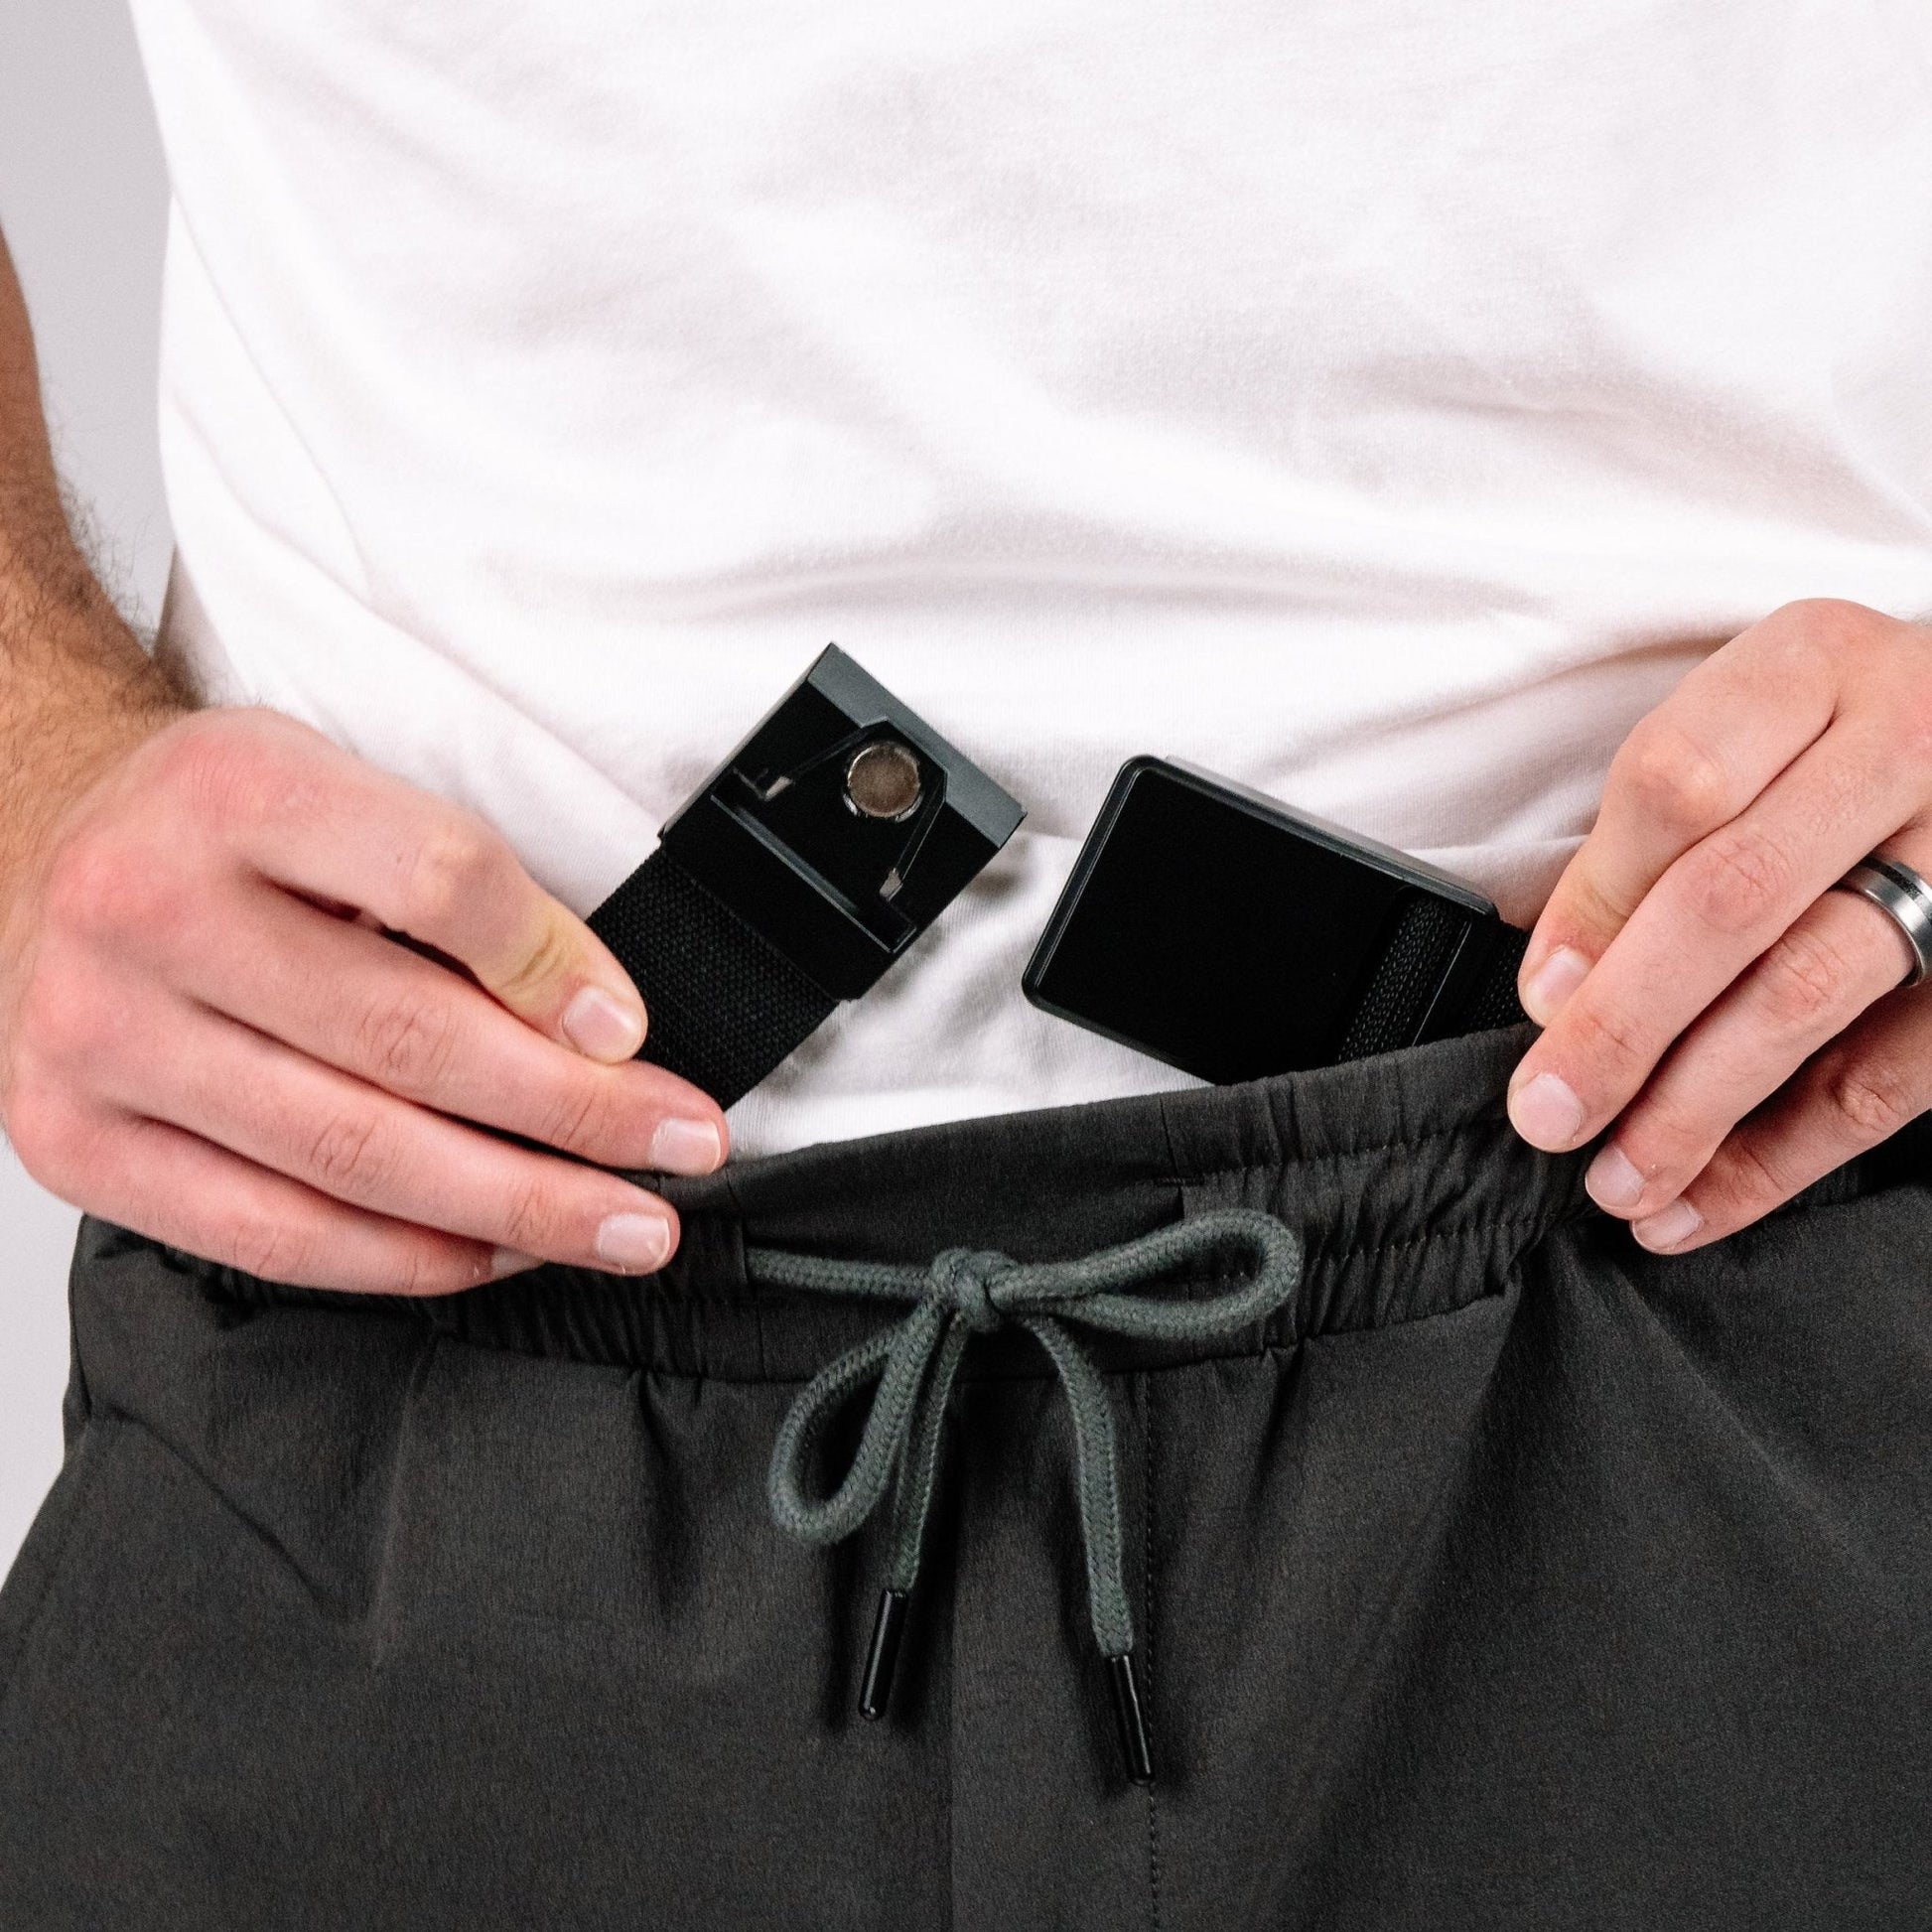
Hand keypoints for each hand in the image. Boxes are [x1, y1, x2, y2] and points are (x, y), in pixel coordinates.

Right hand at [0, 706, 727, 1293]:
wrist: (40, 855)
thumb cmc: (215, 831)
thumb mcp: (337, 790)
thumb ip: (456, 884)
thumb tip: (598, 1027)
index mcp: (231, 791)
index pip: (437, 878)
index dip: (555, 966)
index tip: (634, 1034)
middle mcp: (145, 909)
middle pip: (407, 1039)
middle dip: (575, 1113)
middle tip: (681, 1149)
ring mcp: (97, 1037)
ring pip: (351, 1153)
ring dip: (516, 1203)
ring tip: (621, 1223)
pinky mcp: (74, 1143)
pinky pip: (268, 1234)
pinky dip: (403, 1256)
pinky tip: (493, 1252)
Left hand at [1507, 599, 1931, 1252]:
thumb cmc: (1838, 737)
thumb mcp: (1756, 721)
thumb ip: (1660, 828)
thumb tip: (1556, 985)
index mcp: (1813, 666)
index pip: (1681, 782)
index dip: (1597, 902)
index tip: (1540, 997)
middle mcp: (1905, 741)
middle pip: (1736, 898)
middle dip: (1625, 1026)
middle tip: (1550, 1114)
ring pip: (1813, 992)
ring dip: (1698, 1110)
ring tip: (1619, 1181)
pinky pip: (1890, 1078)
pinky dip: (1785, 1155)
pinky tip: (1704, 1201)